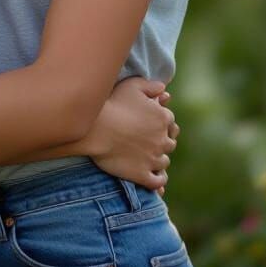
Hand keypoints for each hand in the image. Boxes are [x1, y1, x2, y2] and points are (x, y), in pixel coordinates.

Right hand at [83, 77, 178, 193]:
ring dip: (159, 158)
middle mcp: (162, 139)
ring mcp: (154, 159)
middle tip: (148, 140)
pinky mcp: (143, 174)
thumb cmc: (112, 104)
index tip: (150, 122)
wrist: (95, 129)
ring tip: (148, 157)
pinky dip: (159, 180)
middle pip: (169, 142)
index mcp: (163, 118)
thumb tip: (165, 90)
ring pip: (164, 161)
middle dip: (161, 141)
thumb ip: (150, 86)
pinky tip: (155, 176)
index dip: (161, 122)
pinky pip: (158, 181)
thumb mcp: (132, 85)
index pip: (170, 122)